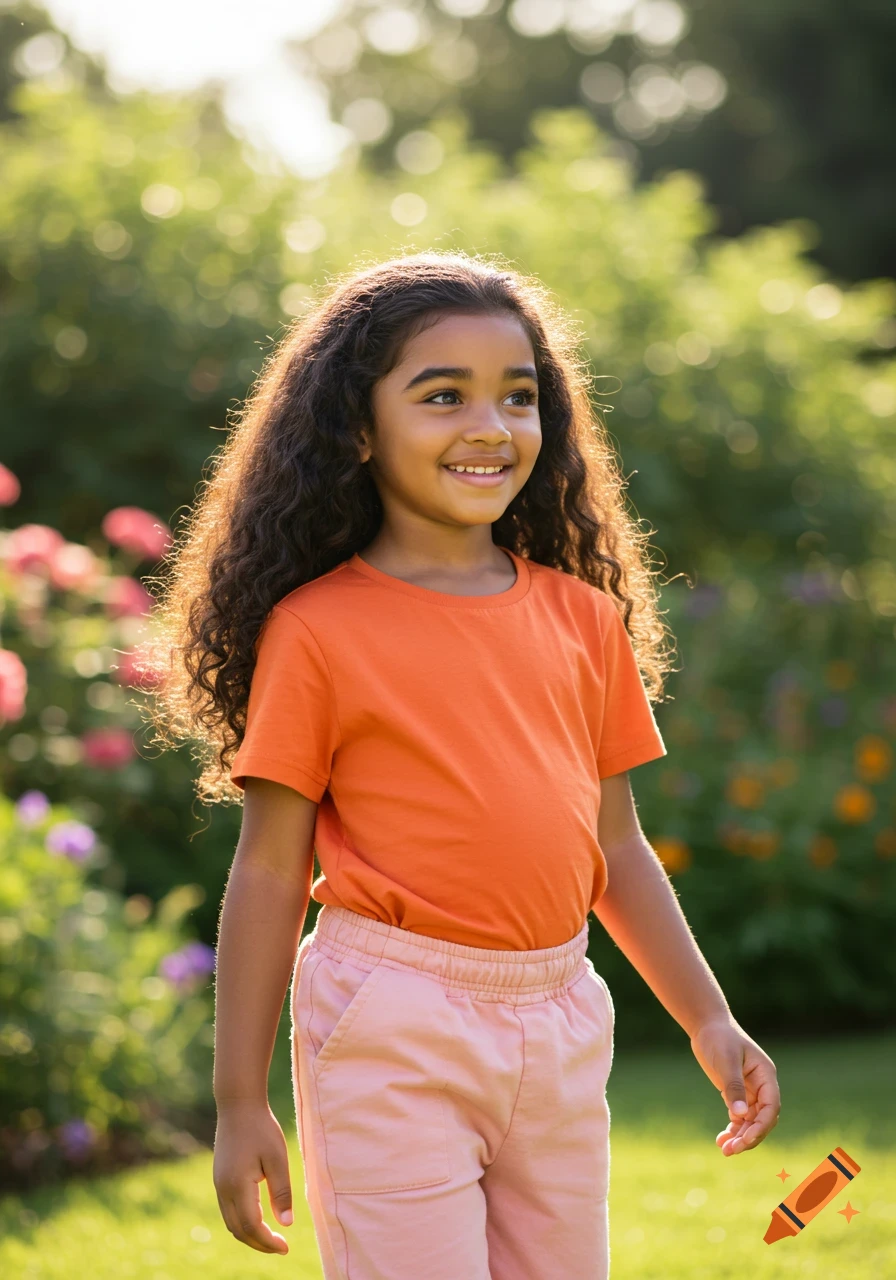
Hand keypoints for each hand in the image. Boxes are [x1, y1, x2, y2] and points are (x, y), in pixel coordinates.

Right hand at [213, 1100, 293, 1252]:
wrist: (238, 1105)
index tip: (286, 1248)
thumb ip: (281, 1192)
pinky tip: (259, 1218)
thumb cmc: (262, 1128)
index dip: (268, 1242)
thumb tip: (286, 1224)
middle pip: (238, 1230)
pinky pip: (228, 1211)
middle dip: (259, 1243)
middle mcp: (223, 1190)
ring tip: (271, 1237)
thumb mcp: (278, 1158)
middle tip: (281, 1247)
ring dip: (250, 1235)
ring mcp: (218, 1185)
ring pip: (231, 1223)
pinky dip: (242, 1222)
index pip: (252, 1226)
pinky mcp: (219, 1179)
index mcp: (238, 1186)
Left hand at [689, 1016, 780, 1156]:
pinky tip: (721, 1140)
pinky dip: (732, 1130)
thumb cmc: (719, 1037)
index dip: (761, 1126)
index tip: (745, 1139)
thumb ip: (733, 1086)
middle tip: (731, 1151)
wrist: (706, 1025)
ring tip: (724, 1150)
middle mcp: (762, 1086)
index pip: (771, 1108)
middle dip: (749, 1137)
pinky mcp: (737, 1094)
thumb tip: (740, 1115)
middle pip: (762, 1119)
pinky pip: (739, 1118)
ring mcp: (750, 1091)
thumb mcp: (725, 1060)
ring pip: (751, 1122)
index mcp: (765, 1076)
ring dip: (740, 1137)